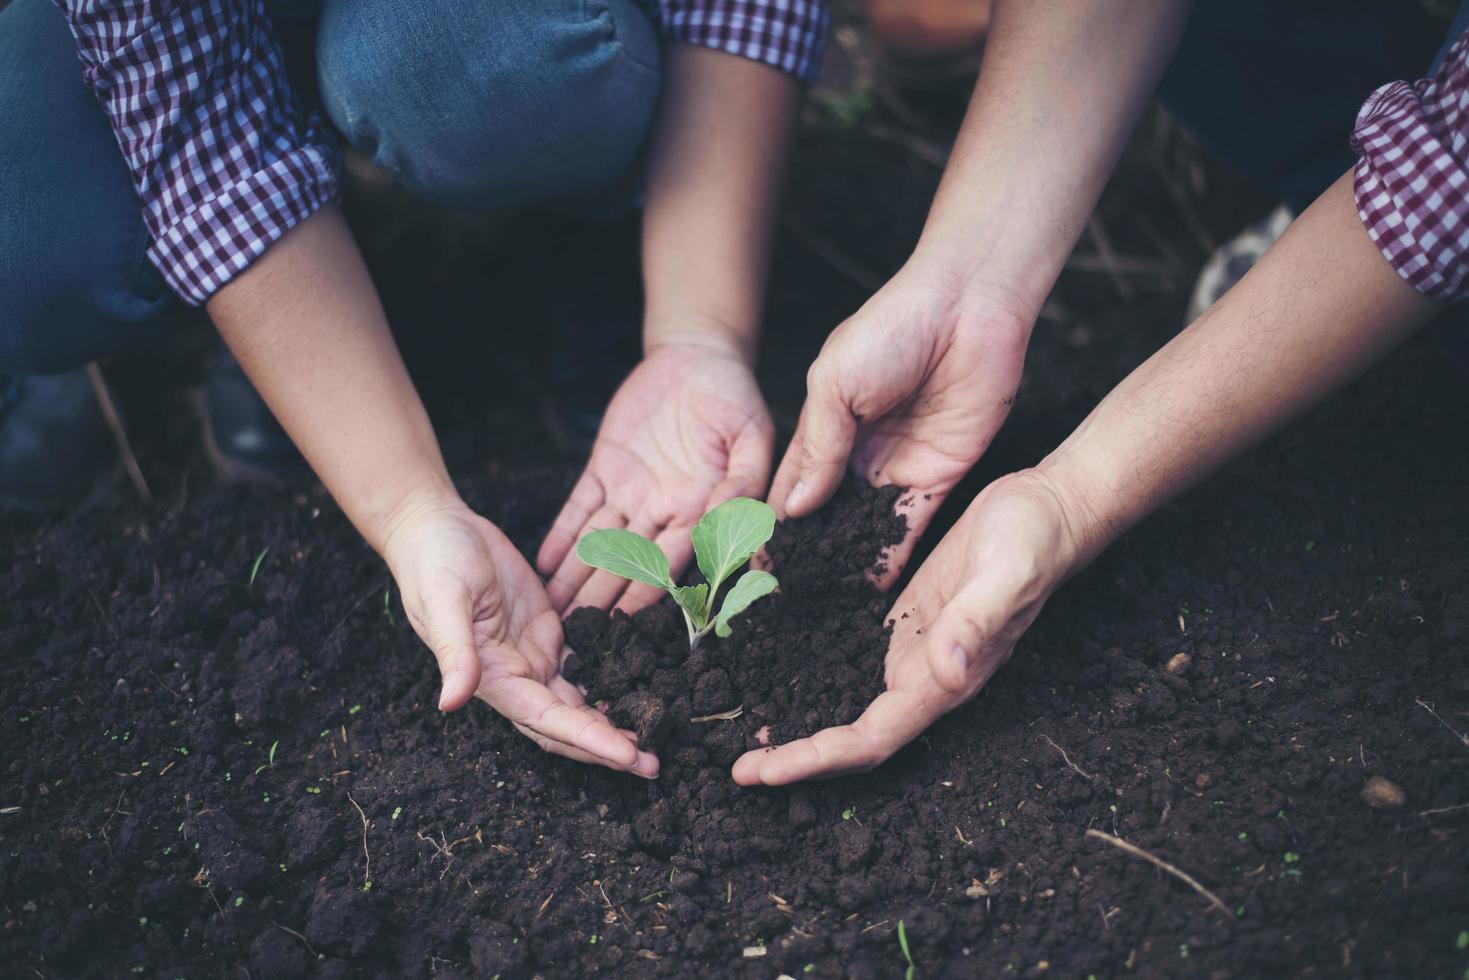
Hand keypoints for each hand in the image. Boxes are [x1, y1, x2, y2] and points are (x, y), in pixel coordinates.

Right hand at [382, 498, 658, 776]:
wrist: (436, 528)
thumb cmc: (433, 562)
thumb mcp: (444, 600)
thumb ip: (454, 651)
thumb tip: (450, 703)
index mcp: (493, 677)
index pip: (548, 721)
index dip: (588, 741)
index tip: (628, 756)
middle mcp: (517, 676)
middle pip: (569, 724)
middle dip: (609, 747)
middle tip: (654, 763)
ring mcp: (534, 655)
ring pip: (581, 701)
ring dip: (614, 721)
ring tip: (656, 735)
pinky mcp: (547, 630)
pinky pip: (586, 663)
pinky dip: (611, 679)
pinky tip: (644, 687)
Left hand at [538, 339, 774, 613]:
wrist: (695, 357)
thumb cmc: (732, 395)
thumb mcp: (751, 435)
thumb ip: (744, 480)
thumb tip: (739, 523)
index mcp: (700, 508)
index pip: (671, 560)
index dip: (647, 593)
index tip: (626, 625)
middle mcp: (663, 509)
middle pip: (629, 564)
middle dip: (603, 600)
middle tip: (578, 638)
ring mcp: (632, 492)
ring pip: (600, 544)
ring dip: (577, 579)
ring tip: (553, 613)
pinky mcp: (606, 469)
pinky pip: (579, 508)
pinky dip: (562, 537)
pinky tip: (545, 565)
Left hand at [732, 470, 1084, 784]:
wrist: (1051, 510)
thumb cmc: (1034, 540)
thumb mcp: (1004, 573)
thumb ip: (976, 624)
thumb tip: (944, 673)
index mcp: (943, 679)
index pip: (871, 739)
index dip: (817, 760)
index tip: (766, 771)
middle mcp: (922, 676)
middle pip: (851, 737)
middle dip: (795, 757)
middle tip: (738, 768)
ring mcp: (909, 651)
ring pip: (844, 703)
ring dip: (798, 724)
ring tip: (744, 732)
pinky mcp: (901, 622)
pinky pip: (847, 661)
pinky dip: (809, 675)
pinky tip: (773, 668)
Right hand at [770, 266, 1032, 584]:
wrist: (967, 308)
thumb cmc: (892, 328)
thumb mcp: (834, 384)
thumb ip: (817, 448)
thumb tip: (793, 508)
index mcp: (824, 424)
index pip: (790, 486)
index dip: (772, 524)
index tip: (751, 563)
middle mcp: (857, 452)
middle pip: (826, 515)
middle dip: (807, 554)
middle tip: (784, 598)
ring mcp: (897, 466)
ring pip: (865, 528)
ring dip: (847, 563)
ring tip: (824, 605)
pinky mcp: (939, 475)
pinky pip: (911, 526)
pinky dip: (891, 556)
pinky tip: (872, 589)